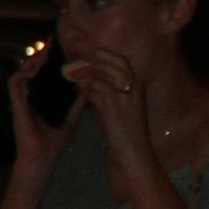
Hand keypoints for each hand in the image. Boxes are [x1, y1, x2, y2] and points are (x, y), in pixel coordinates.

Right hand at [7, 52, 83, 177]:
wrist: (43, 160)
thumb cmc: (54, 146)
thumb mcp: (70, 121)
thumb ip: (77, 106)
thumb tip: (88, 91)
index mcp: (40, 101)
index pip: (42, 76)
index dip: (48, 62)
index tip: (58, 50)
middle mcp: (29, 98)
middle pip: (31, 71)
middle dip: (40, 56)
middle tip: (51, 44)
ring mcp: (22, 101)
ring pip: (21, 73)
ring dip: (31, 61)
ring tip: (44, 53)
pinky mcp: (17, 105)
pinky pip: (15, 82)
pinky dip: (23, 72)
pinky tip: (35, 67)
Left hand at [62, 42, 151, 161]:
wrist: (134, 155)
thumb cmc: (125, 135)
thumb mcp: (117, 111)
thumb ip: (105, 96)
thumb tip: (88, 85)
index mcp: (137, 88)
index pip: (123, 61)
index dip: (106, 54)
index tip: (90, 53)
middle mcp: (134, 90)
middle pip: (115, 62)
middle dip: (95, 58)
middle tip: (76, 59)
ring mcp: (125, 99)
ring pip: (105, 74)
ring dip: (86, 71)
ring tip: (71, 72)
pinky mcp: (115, 109)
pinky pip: (99, 89)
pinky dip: (87, 87)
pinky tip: (77, 88)